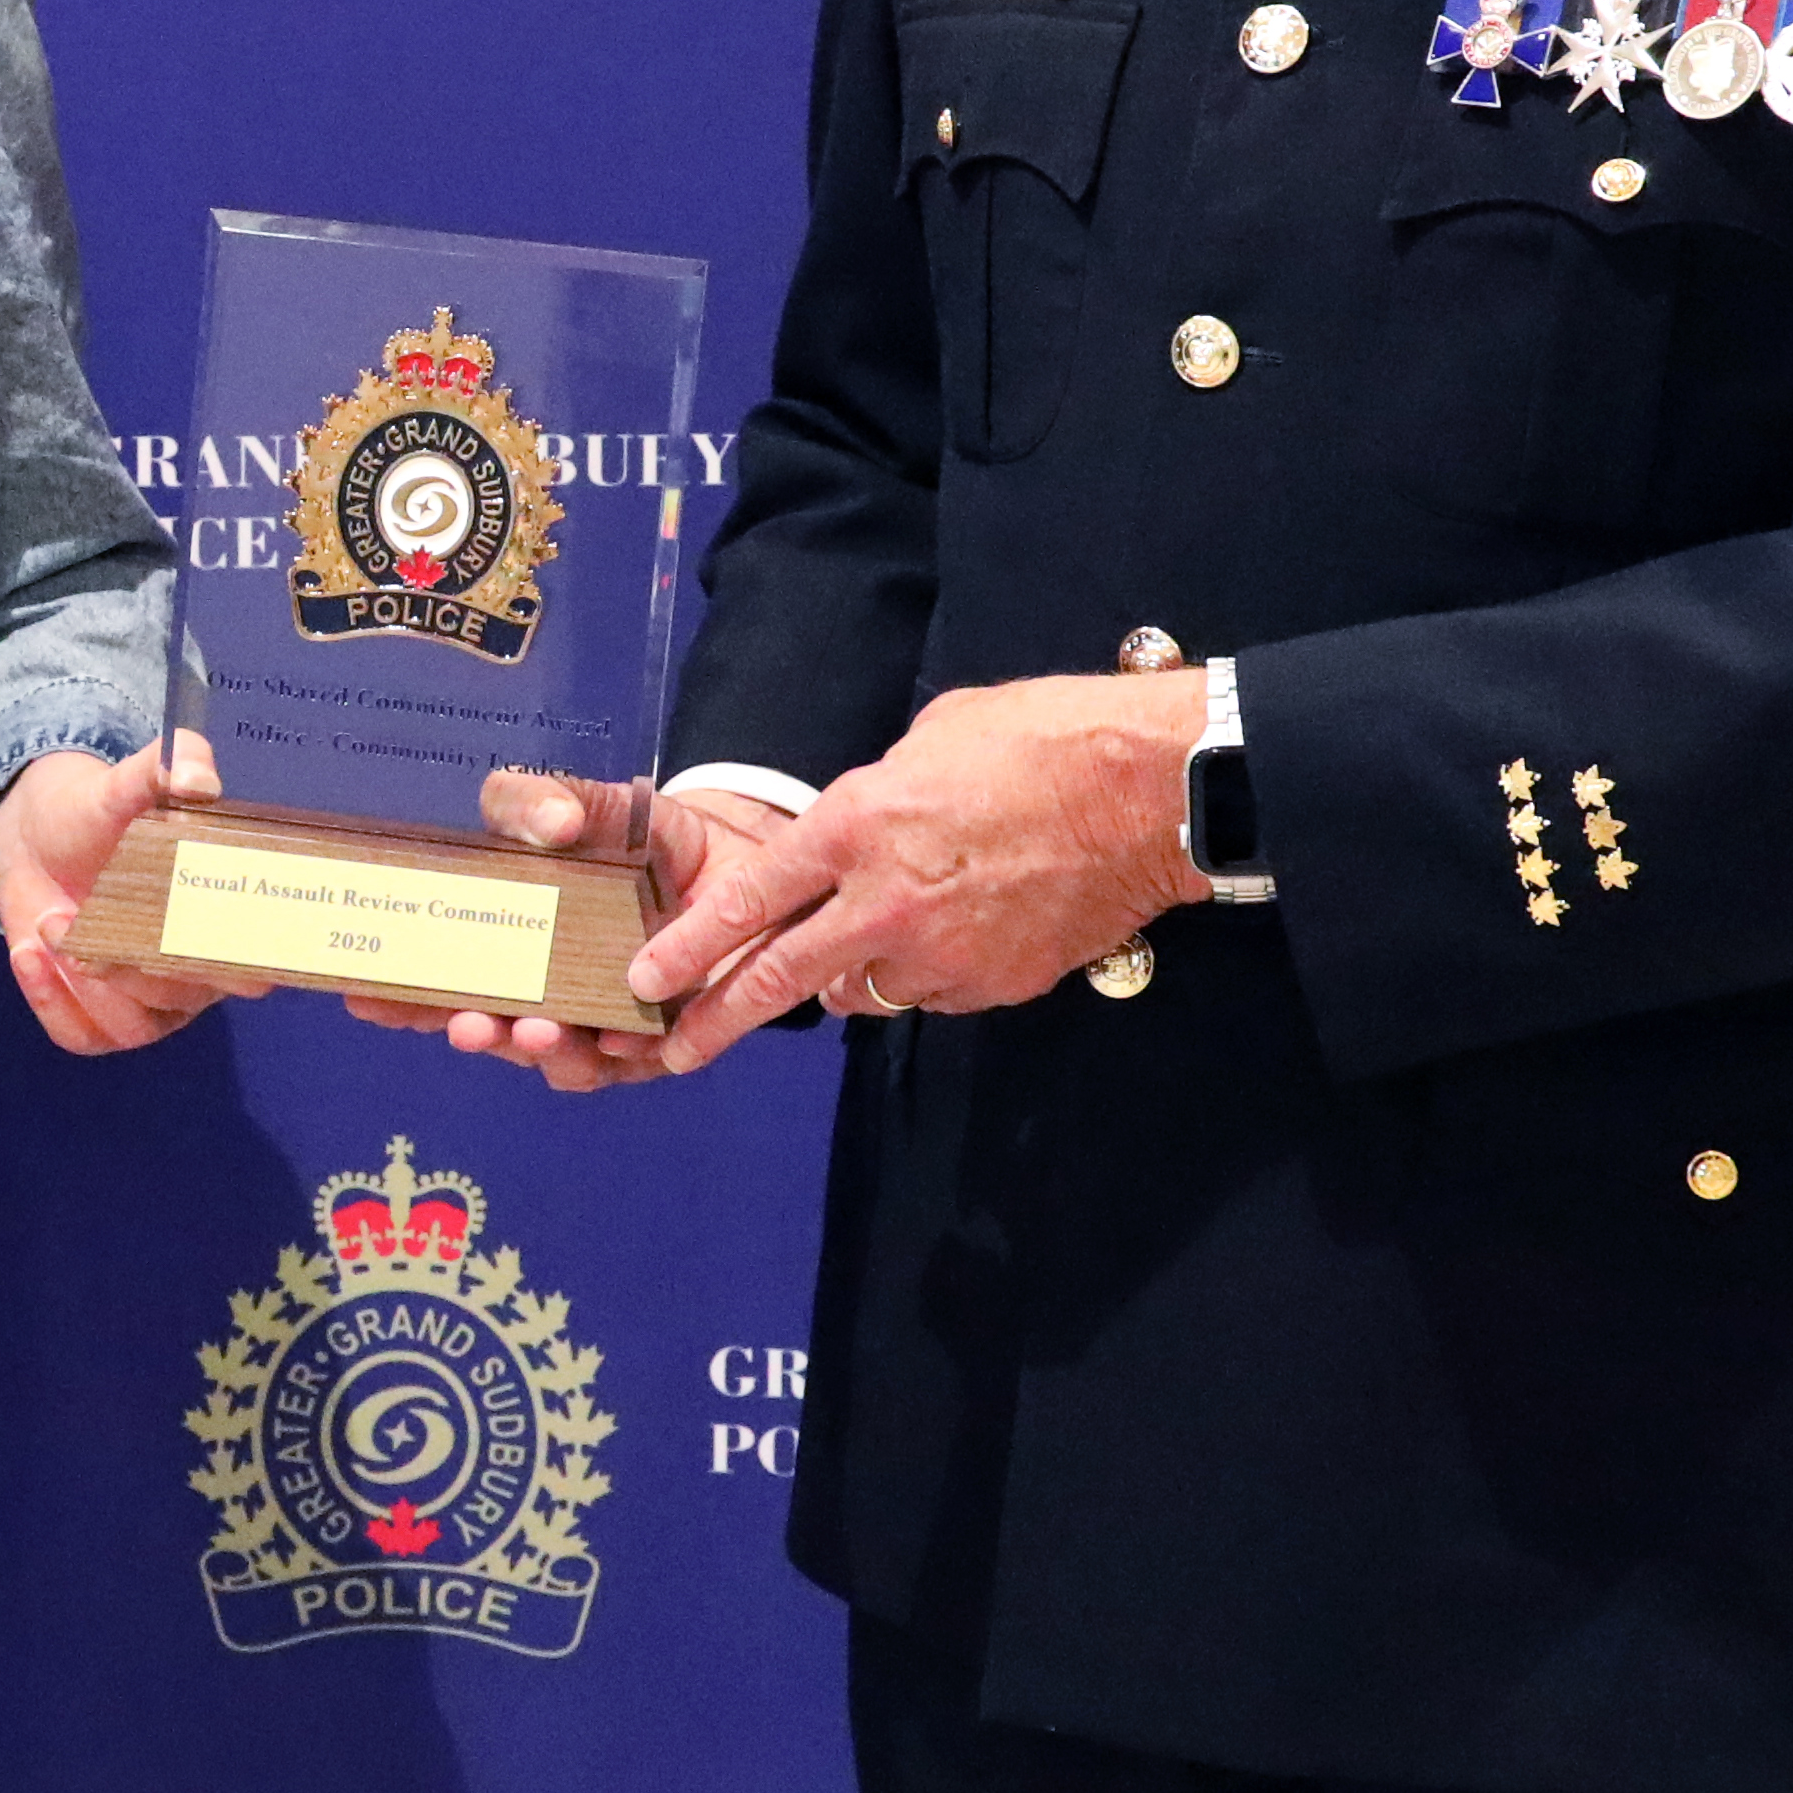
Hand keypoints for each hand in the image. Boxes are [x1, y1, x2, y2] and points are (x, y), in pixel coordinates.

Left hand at [0, 734, 247, 1055]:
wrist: (34, 840)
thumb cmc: (99, 813)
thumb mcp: (131, 777)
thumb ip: (172, 762)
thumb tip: (201, 780)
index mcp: (232, 917)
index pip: (262, 953)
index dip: (244, 955)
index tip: (193, 925)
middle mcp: (203, 970)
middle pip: (193, 994)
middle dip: (140, 965)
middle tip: (87, 917)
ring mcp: (153, 1004)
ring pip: (136, 1024)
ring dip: (86, 980)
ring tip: (50, 922)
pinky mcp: (101, 1022)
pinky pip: (85, 1036)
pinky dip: (52, 1001)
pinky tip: (29, 954)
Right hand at [344, 770, 744, 1092]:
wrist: (749, 866)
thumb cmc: (652, 839)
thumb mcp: (595, 806)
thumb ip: (548, 800)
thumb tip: (548, 824)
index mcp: (514, 945)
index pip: (445, 978)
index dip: (401, 992)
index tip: (363, 995)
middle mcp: (547, 995)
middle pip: (490, 1029)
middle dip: (466, 1029)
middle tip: (457, 1023)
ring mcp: (601, 1026)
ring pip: (556, 1060)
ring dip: (536, 1050)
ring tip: (530, 1030)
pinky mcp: (660, 1046)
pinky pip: (630, 1064)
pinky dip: (613, 1055)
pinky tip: (609, 1037)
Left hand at [616, 674, 1212, 1075]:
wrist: (1147, 795)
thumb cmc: (1040, 741)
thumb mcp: (928, 741)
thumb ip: (871, 800)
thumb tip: (856, 833)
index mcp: (855, 827)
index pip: (750, 900)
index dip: (690, 945)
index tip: (646, 979)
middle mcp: (882, 903)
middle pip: (780, 979)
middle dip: (716, 1020)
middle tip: (674, 1052)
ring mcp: (939, 955)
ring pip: (860, 990)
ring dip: (848, 975)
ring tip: (873, 935)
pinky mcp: (990, 986)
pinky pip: (930, 991)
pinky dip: (924, 972)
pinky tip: (957, 930)